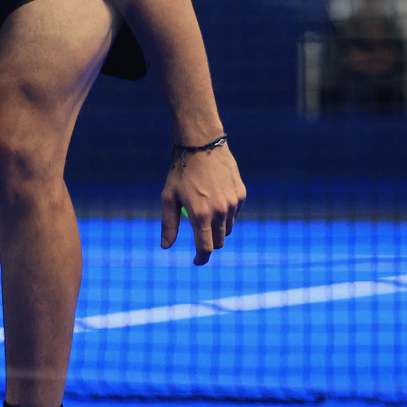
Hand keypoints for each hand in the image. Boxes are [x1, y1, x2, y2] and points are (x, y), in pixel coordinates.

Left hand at [161, 141, 244, 264]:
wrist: (202, 146)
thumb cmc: (181, 173)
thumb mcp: (168, 198)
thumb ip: (169, 224)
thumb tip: (166, 246)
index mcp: (201, 215)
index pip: (206, 248)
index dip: (201, 258)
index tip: (197, 261)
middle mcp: (220, 212)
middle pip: (219, 241)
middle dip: (209, 244)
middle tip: (200, 237)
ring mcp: (233, 203)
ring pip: (228, 228)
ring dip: (218, 229)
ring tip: (205, 214)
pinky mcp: (241, 194)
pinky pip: (235, 213)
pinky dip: (226, 214)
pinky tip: (216, 200)